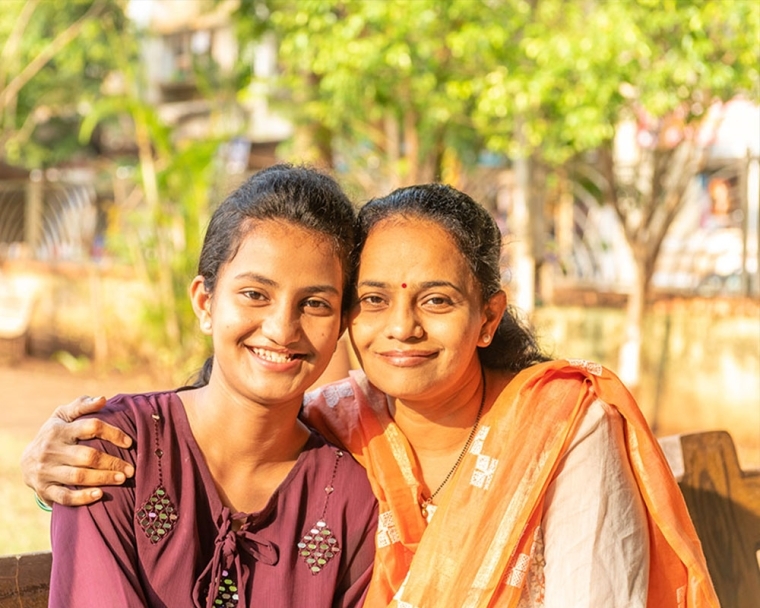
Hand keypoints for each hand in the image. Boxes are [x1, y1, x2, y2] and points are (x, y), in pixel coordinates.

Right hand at [20, 395, 134, 506]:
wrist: (26, 460)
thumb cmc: (56, 434)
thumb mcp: (64, 416)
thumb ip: (83, 405)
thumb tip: (103, 399)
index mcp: (59, 429)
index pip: (91, 427)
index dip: (113, 434)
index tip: (129, 443)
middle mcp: (51, 450)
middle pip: (87, 456)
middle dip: (112, 462)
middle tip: (131, 469)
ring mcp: (46, 470)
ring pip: (78, 477)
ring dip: (103, 478)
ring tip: (122, 479)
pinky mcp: (44, 489)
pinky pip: (64, 496)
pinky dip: (82, 497)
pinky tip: (100, 495)